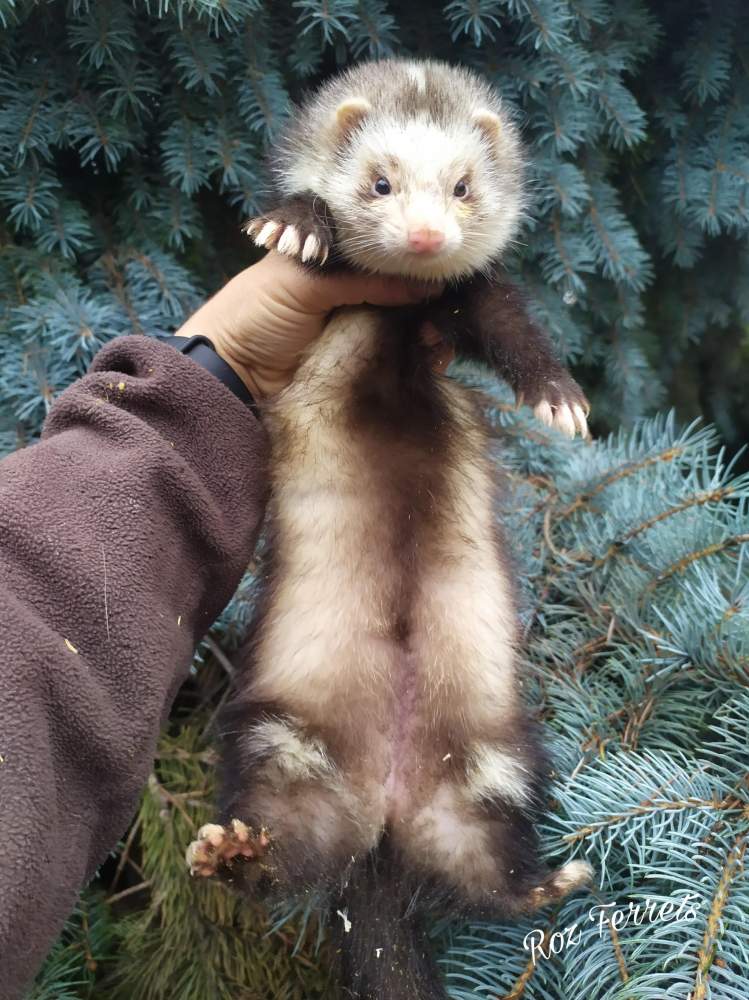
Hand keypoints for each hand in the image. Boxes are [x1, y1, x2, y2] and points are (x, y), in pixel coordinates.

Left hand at [175, 252, 441, 398]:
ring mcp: (360, 327)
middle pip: (406, 289)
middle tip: (450, 312)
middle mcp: (354, 290)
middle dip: (432, 300)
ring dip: (431, 332)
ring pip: (409, 325)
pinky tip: (435, 360)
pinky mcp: (361, 363)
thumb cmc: (255, 313)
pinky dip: (420, 359)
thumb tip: (426, 284)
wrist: (231, 374)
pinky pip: (400, 358)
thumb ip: (364, 281)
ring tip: (440, 342)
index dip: (417, 261)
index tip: (447, 273)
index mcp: (337, 258)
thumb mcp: (307, 283)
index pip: (389, 252)